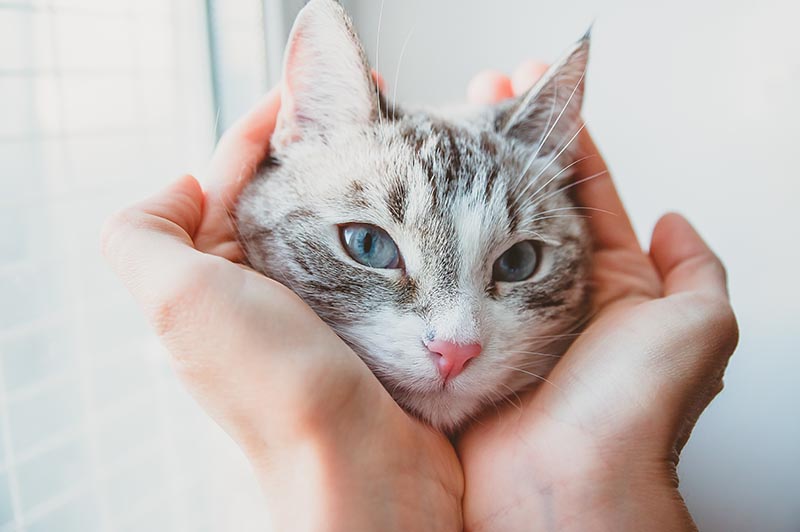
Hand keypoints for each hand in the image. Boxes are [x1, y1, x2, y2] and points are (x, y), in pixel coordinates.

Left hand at [101, 88, 462, 531]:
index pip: (223, 181)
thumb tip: (183, 187)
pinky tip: (421, 202)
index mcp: (209, 280)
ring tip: (395, 143)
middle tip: (363, 111)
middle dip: (314, 149)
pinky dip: (396, 221)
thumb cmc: (279, 387)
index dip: (258, 130)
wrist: (368, 469)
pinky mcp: (371, 323)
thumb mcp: (180, 301)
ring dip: (359, 179)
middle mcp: (259, 294)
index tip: (307, 92)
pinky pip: (380, 254)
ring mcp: (319, 309)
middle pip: (280, 196)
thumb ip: (144, 233)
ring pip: (335, 220)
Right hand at [459, 65, 738, 530]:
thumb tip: (680, 226)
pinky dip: (428, 226)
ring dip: (464, 174)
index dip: (565, 144)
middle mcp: (551, 296)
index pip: (586, 195)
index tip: (539, 95)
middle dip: (506, 146)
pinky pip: (441, 267)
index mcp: (612, 289)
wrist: (561, 488)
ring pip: (477, 225)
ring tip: (444, 123)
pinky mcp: (458, 333)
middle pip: (524, 200)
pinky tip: (415, 190)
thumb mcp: (698, 329)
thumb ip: (696, 273)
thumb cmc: (632, 413)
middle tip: (482, 96)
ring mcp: (498, 313)